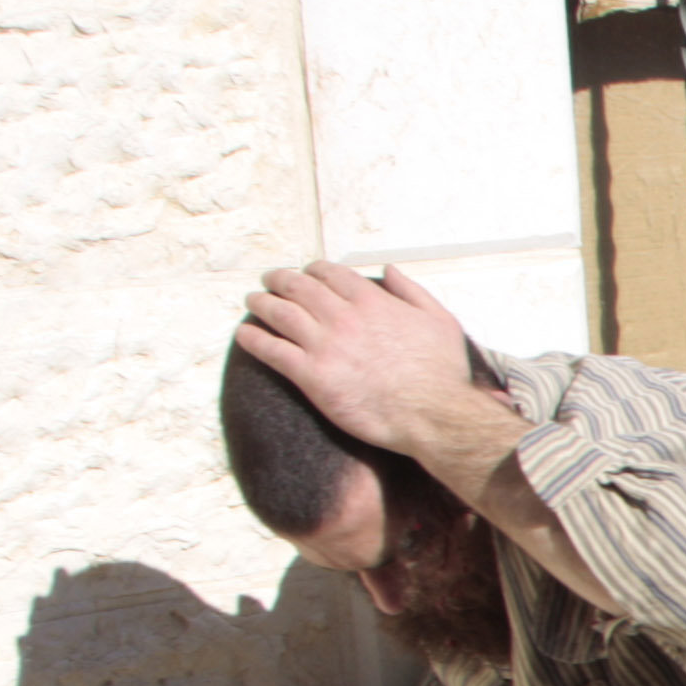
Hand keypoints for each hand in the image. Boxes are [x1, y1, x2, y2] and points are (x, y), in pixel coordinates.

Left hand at [232, 263, 490, 459]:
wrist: (434, 415)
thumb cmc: (442, 374)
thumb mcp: (440, 320)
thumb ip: (412, 290)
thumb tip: (389, 271)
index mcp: (372, 302)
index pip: (330, 273)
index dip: (312, 270)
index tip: (306, 273)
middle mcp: (343, 317)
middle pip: (298, 287)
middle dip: (279, 280)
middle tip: (269, 280)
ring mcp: (325, 345)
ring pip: (279, 313)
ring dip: (261, 302)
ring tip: (253, 301)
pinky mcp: (312, 376)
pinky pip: (271, 350)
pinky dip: (253, 339)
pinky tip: (244, 335)